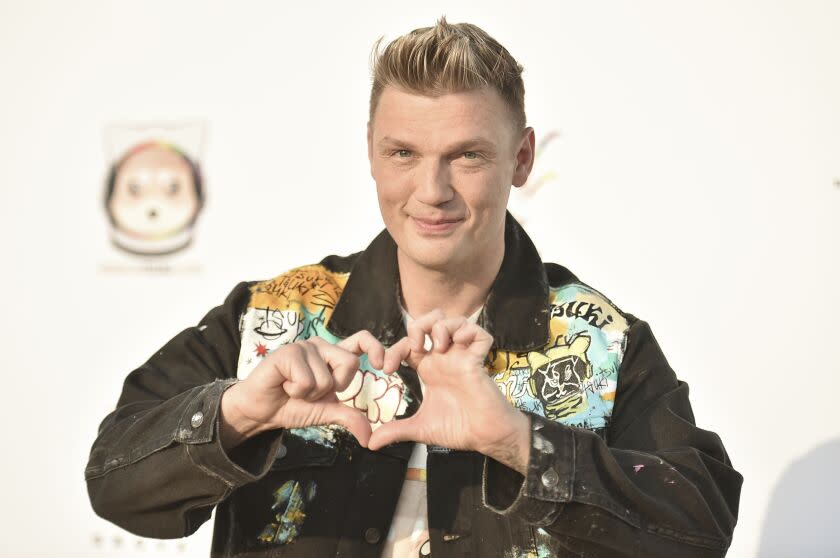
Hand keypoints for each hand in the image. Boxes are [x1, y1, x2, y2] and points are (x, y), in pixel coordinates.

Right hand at [220, 331, 387, 448]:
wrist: (261, 411)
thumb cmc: (293, 406)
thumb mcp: (326, 412)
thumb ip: (349, 418)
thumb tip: (370, 438)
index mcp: (333, 356)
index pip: (362, 340)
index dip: (375, 347)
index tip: (382, 365)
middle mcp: (321, 346)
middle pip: (350, 363)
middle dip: (334, 387)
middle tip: (312, 391)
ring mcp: (304, 347)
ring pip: (326, 378)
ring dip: (310, 394)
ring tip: (294, 389)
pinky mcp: (287, 353)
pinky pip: (307, 380)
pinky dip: (296, 391)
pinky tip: (284, 386)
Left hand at [368, 311, 530, 473]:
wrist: (484, 438)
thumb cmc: (458, 429)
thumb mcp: (420, 428)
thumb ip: (396, 431)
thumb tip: (370, 444)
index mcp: (429, 369)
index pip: (409, 345)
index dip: (394, 350)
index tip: (387, 369)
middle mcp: (445, 359)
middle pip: (432, 322)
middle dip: (420, 326)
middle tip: (416, 346)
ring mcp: (463, 358)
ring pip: (455, 322)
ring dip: (443, 327)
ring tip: (438, 346)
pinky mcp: (480, 361)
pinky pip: (480, 334)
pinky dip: (470, 333)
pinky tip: (460, 345)